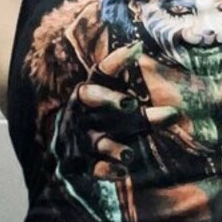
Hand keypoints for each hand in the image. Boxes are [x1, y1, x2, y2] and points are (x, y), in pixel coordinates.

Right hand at [60, 38, 178, 179]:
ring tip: (130, 154)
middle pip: (92, 98)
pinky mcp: (82, 162)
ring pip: (97, 140)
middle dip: (109, 99)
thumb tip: (155, 59)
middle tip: (131, 104)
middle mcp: (83, 110)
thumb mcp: (111, 99)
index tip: (137, 49)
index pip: (102, 71)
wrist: (66, 150)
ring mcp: (81, 137)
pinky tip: (123, 172)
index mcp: (90, 90)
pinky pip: (94, 167)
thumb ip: (134, 88)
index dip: (117, 61)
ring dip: (113, 147)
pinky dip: (107, 171)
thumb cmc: (100, 117)